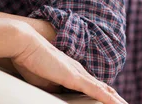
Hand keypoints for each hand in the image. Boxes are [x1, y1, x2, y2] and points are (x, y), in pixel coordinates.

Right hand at [11, 25, 127, 103]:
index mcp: (72, 69)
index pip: (93, 84)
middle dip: (114, 98)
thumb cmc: (30, 60)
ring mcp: (79, 74)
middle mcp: (79, 70)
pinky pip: (98, 92)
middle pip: (103, 87)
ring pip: (105, 91)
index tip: (112, 100)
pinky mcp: (75, 78)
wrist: (25, 43)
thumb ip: (54, 88)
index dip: (103, 93)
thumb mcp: (43, 80)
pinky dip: (110, 100)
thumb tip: (58, 94)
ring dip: (116, 101)